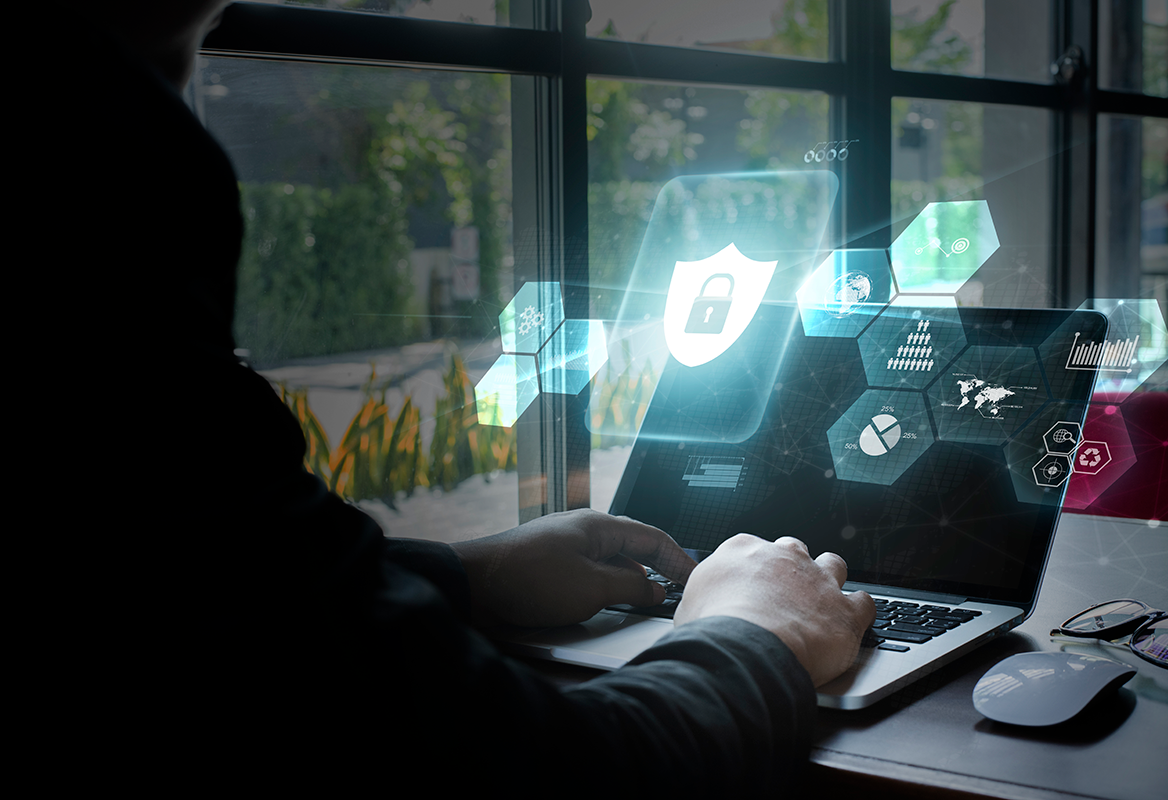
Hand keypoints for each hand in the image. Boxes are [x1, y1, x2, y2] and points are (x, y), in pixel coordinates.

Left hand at [451, 509, 695, 627]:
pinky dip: (604, 588)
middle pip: (632, 548)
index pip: (653, 537)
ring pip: (609, 563)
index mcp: (598, 526)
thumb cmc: (529, 579)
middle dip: (656, 570)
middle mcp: (582, 531)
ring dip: (628, 582)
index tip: (694, 578)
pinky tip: (603, 607)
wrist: (473, 585)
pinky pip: (587, 574)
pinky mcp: (547, 567)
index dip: (678, 559)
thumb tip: (654, 588)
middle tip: (674, 592)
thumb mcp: (593, 587)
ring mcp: (563, 547)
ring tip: (643, 604)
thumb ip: (631, 586)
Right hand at [674, 535, 874, 686]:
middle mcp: (783, 557)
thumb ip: (703, 598)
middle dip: (793, 568)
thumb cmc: (712, 630)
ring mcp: (818, 580)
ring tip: (823, 603)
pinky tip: (850, 624)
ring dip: (830, 581)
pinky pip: (864, 603)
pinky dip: (859, 612)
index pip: (751, 549)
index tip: (751, 587)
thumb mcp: (689, 606)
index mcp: (742, 550)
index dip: (753, 570)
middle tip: (784, 595)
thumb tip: (700, 610)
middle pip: (794, 551)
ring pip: (833, 565)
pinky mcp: (845, 610)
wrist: (746, 649)